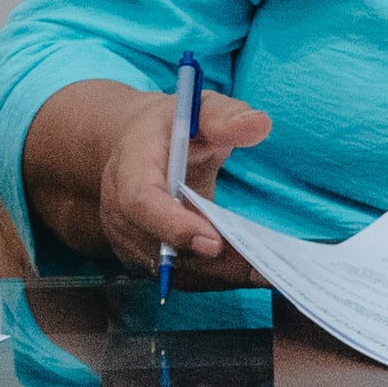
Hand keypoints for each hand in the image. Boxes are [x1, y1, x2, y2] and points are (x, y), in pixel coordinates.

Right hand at [52, 81, 274, 284]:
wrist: (134, 148)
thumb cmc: (170, 127)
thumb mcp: (196, 108)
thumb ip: (225, 115)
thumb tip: (258, 125)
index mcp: (130, 166)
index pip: (140, 202)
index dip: (172, 225)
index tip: (213, 240)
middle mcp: (120, 210)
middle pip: (161, 248)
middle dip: (212, 262)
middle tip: (262, 265)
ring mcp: (129, 240)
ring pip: (174, 272)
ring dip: (219, 275)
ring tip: (267, 271)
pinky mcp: (145, 259)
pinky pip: (181, 278)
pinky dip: (216, 279)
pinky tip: (253, 271)